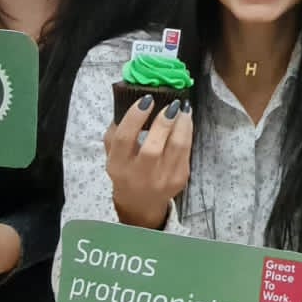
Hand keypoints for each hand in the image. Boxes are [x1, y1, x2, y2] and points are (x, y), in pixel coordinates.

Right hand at [106, 95, 192, 228]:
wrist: (141, 202)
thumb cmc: (126, 171)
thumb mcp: (113, 154)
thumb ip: (117, 131)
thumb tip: (132, 101)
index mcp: (118, 166)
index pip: (124, 139)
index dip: (135, 117)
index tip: (147, 99)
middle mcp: (139, 175)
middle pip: (153, 147)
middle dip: (164, 122)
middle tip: (171, 103)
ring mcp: (163, 179)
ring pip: (177, 147)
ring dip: (182, 123)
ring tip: (183, 108)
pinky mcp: (181, 178)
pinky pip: (187, 150)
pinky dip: (188, 131)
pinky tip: (186, 120)